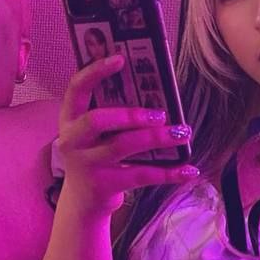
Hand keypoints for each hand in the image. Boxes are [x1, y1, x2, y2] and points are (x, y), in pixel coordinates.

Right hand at [58, 55, 198, 215]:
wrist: (83, 202)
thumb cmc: (95, 156)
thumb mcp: (93, 134)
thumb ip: (111, 113)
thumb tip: (152, 90)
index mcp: (69, 119)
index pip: (76, 88)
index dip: (95, 71)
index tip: (120, 58)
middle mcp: (73, 140)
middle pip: (98, 120)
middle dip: (131, 114)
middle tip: (160, 114)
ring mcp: (87, 164)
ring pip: (124, 145)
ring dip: (156, 138)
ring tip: (181, 132)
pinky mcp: (105, 185)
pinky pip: (142, 175)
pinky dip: (169, 173)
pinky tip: (189, 170)